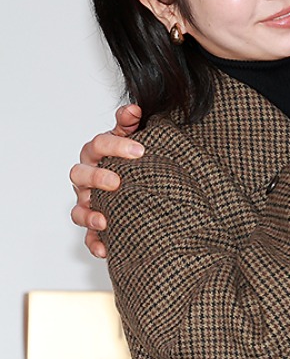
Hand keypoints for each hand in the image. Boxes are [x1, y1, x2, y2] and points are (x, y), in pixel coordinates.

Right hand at [69, 104, 144, 258]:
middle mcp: (88, 178)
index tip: (140, 150)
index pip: (98, 145)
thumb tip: (134, 109)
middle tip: (118, 182)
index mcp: (97, 154)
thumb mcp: (135, 138)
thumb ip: (131, 123)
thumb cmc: (135, 158)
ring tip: (105, 220)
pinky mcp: (96, 225)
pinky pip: (89, 237)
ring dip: (89, 215)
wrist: (143, 182)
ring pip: (78, 209)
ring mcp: (89, 202)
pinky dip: (95, 243)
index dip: (116, 146)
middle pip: (80, 175)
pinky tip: (106, 249)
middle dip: (97, 178)